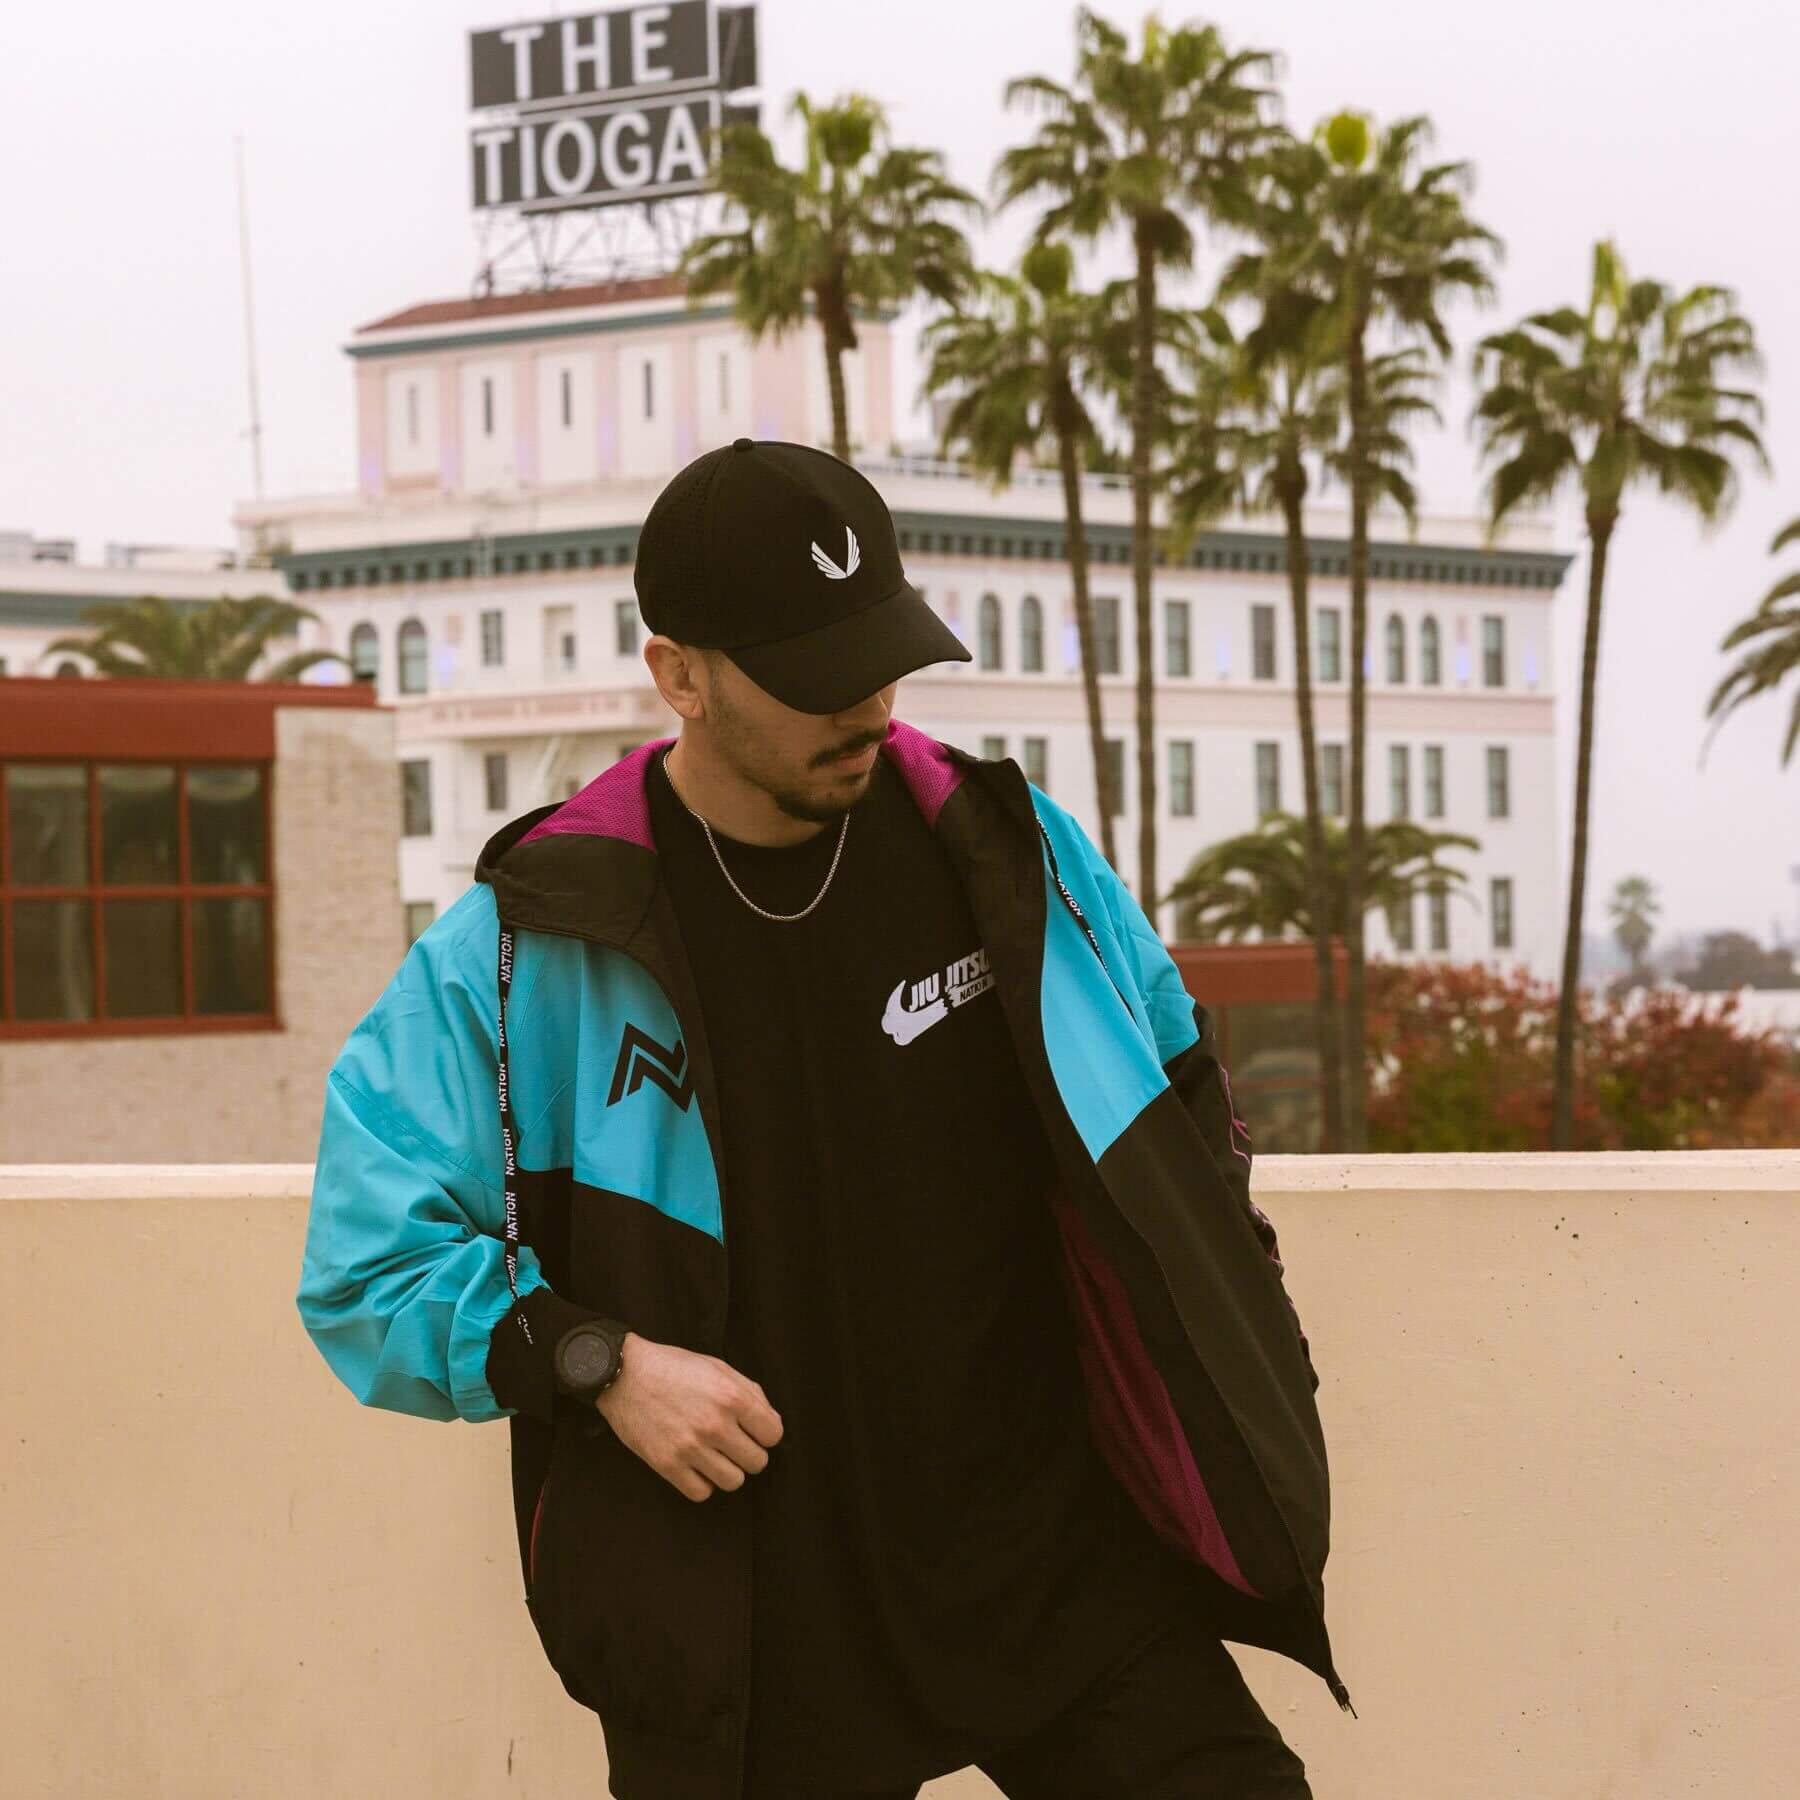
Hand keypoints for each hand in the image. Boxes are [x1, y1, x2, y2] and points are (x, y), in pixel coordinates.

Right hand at [594, 1333, 782, 1502]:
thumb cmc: (673, 1367)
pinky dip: (703, 1483)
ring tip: (715, 1455)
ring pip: (733, 1481)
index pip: (773, 1434)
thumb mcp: (717, 1367)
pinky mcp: (667, 1464)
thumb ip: (750, 1392)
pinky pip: (702, 1493)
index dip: (766, 1433)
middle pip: (757, 1462)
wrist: (624, 1374)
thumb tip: (771, 1421)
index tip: (753, 1430)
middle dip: (749, 1453)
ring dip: (728, 1470)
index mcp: (731, 1396)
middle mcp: (714, 1424)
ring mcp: (690, 1447)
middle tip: (733, 1443)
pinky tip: (696, 1466)